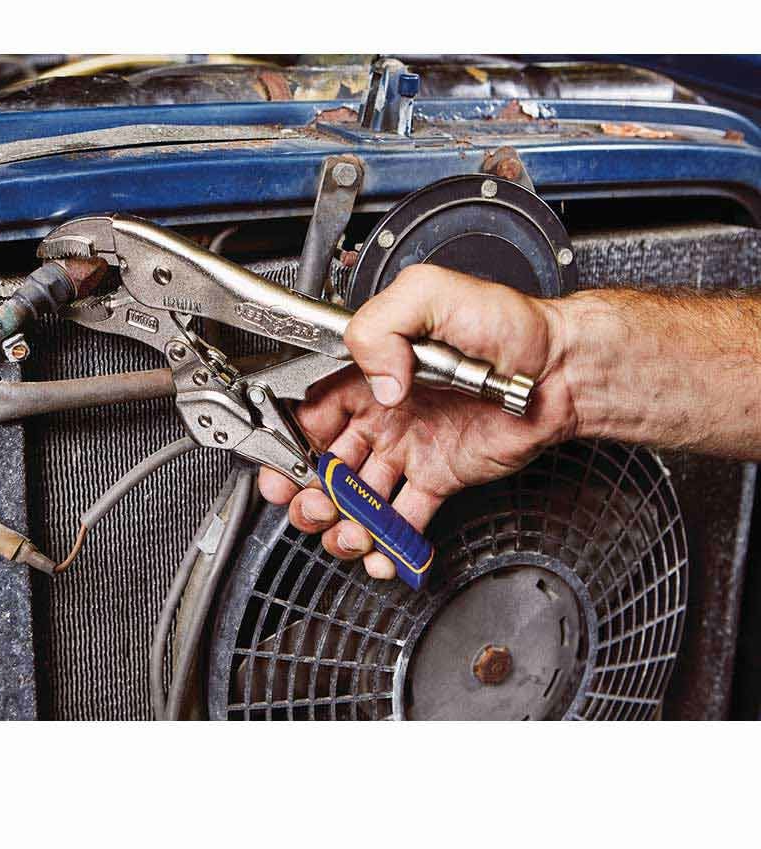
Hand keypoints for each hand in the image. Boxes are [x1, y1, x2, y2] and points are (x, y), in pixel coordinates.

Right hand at [257, 264, 579, 579]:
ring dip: (343, 521)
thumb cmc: (507, 325)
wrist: (560, 369)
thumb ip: (382, 327)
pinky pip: (404, 516)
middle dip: (310, 492)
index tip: (288, 467)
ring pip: (358, 496)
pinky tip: (381, 552)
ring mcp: (409, 448)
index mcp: (371, 372)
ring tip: (348, 533)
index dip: (293, 442)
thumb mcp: (431, 295)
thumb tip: (376, 384)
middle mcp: (384, 413)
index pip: (313, 412)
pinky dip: (388, 540)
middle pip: (326, 461)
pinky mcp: (438, 477)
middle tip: (314, 507)